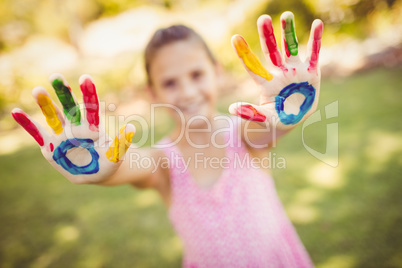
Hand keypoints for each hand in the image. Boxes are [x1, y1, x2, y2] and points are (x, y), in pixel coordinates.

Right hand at [11, 74, 134, 183]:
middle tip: (56, 76)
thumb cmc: (110, 163)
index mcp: (92, 128)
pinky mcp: (50, 146)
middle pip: (69, 108)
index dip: (88, 94)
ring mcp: (61, 136)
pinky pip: (36, 133)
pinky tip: (15, 111)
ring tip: (38, 90)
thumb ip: (121, 143)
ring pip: (53, 117)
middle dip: (63, 93)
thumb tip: (132, 128)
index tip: (85, 77)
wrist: (98, 174)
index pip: (90, 108)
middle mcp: (76, 128)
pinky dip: (27, 124)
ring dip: (45, 105)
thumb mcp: (117, 156)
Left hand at [229, 11, 322, 130]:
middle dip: (267, 36)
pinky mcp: (311, 71)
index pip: (253, 66)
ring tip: (286, 15)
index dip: (244, 53)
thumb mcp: (263, 119)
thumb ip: (250, 113)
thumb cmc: (276, 119)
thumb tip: (231, 109)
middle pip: (271, 51)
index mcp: (266, 84)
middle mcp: (279, 72)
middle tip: (262, 18)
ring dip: (289, 32)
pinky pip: (314, 53)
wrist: (294, 118)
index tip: (234, 38)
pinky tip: (318, 24)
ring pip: (291, 47)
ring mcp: (295, 70)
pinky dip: (316, 39)